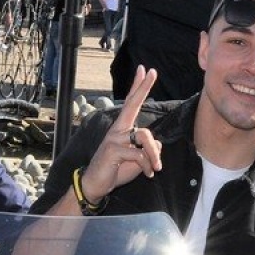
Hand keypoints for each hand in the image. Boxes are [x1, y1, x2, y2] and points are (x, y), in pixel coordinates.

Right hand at [78, 66, 162, 200]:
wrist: (96, 185)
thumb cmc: (116, 170)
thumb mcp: (137, 160)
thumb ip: (148, 150)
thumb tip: (159, 144)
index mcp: (122, 129)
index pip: (132, 104)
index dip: (139, 87)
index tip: (145, 70)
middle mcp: (117, 130)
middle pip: (132, 104)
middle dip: (143, 87)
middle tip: (152, 71)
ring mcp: (114, 139)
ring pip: (144, 136)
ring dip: (154, 154)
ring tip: (156, 168)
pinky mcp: (113, 150)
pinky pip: (138, 154)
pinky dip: (146, 165)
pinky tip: (147, 174)